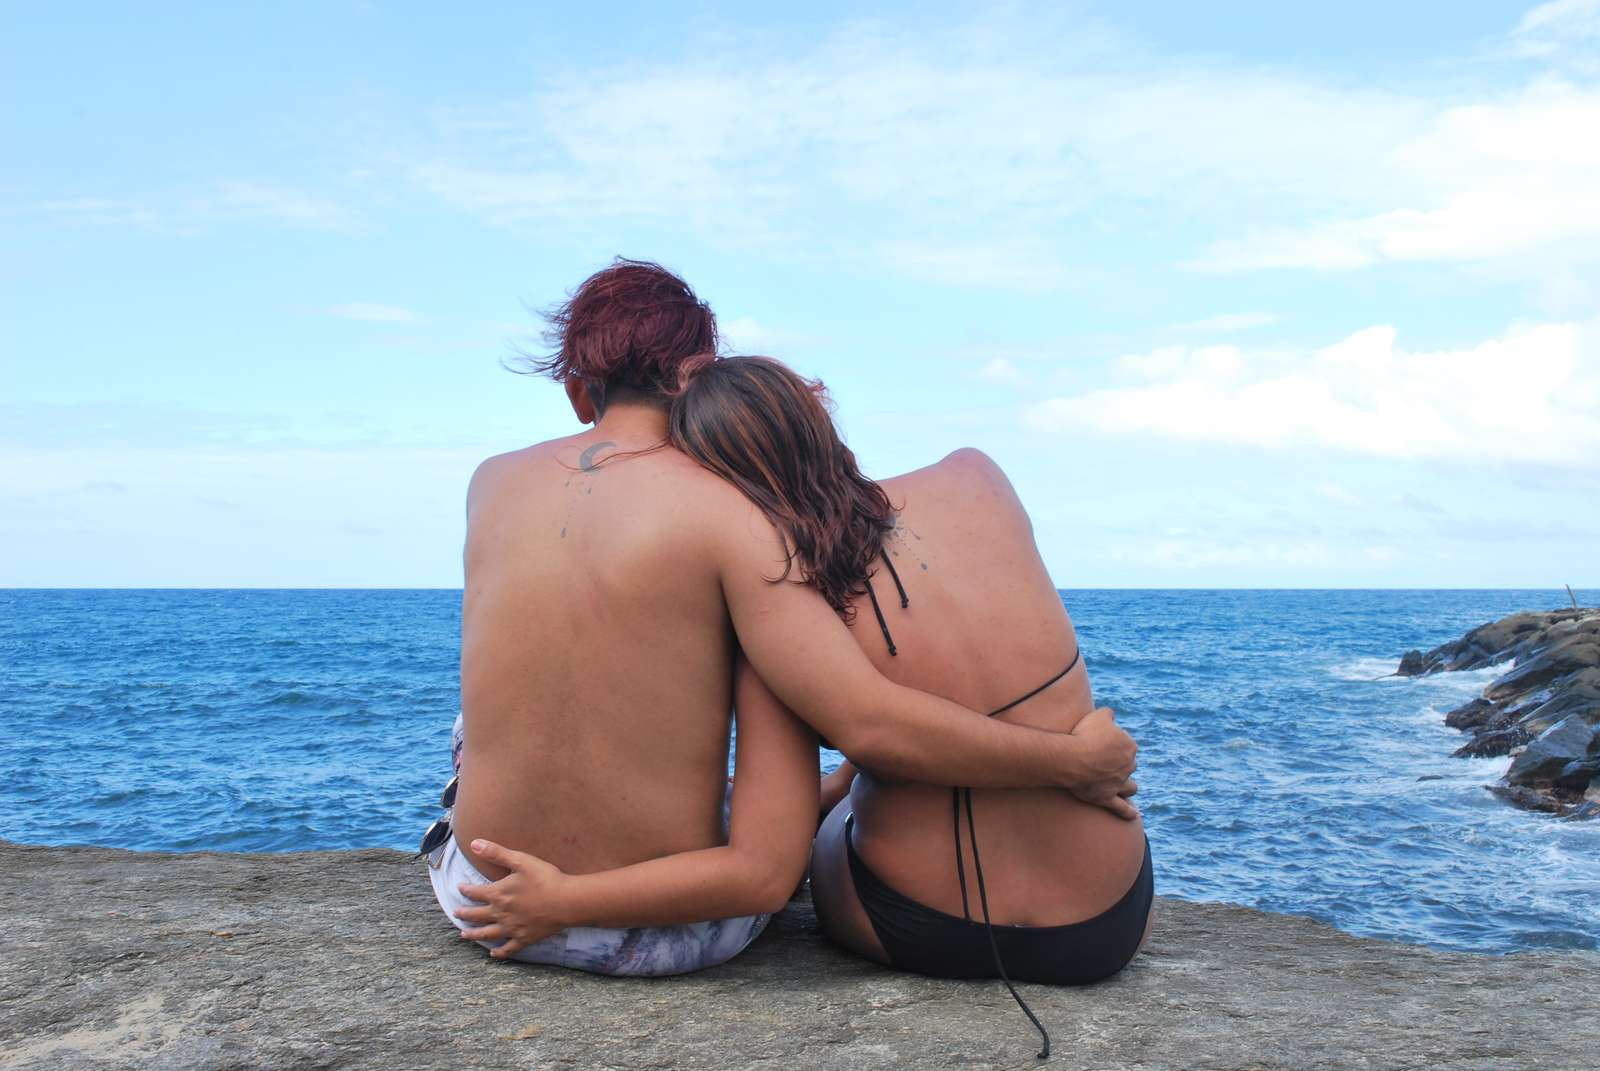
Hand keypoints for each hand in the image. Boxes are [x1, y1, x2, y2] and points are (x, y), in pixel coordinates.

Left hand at [453, 839, 570, 958]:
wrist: (566, 901)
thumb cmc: (545, 878)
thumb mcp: (520, 860)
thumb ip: (496, 853)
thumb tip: (474, 843)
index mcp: (498, 894)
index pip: (475, 892)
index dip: (465, 889)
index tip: (459, 888)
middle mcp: (500, 913)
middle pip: (476, 915)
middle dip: (464, 914)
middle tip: (456, 913)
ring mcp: (511, 928)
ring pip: (487, 934)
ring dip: (473, 934)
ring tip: (464, 935)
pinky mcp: (523, 939)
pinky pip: (508, 949)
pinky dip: (499, 952)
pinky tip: (493, 954)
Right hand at [1065, 707, 1139, 820]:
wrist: (1073, 758)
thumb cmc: (1085, 735)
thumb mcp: (1098, 715)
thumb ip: (1108, 714)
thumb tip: (1111, 715)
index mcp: (1129, 746)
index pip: (1126, 744)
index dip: (1114, 743)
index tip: (1100, 742)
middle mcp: (1128, 766)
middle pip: (1129, 765)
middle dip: (1121, 764)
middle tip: (1105, 762)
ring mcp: (1118, 783)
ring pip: (1131, 787)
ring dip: (1129, 786)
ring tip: (1125, 787)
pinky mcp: (1107, 798)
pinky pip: (1122, 808)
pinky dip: (1128, 813)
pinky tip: (1134, 816)